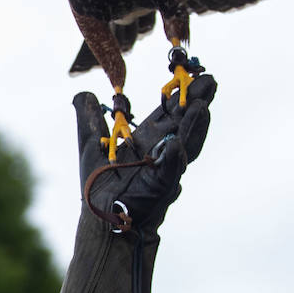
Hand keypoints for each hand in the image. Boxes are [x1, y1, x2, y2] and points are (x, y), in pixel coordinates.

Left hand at [72, 76, 216, 234]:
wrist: (100, 217)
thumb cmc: (98, 184)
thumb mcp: (90, 144)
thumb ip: (89, 120)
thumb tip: (83, 94)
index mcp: (148, 140)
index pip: (169, 114)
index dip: (180, 95)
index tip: (193, 74)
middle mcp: (161, 153)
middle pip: (184, 125)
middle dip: (197, 103)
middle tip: (210, 80)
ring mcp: (163, 171)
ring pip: (184, 146)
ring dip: (194, 127)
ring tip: (202, 106)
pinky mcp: (157, 191)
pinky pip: (168, 174)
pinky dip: (174, 160)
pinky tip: (178, 144)